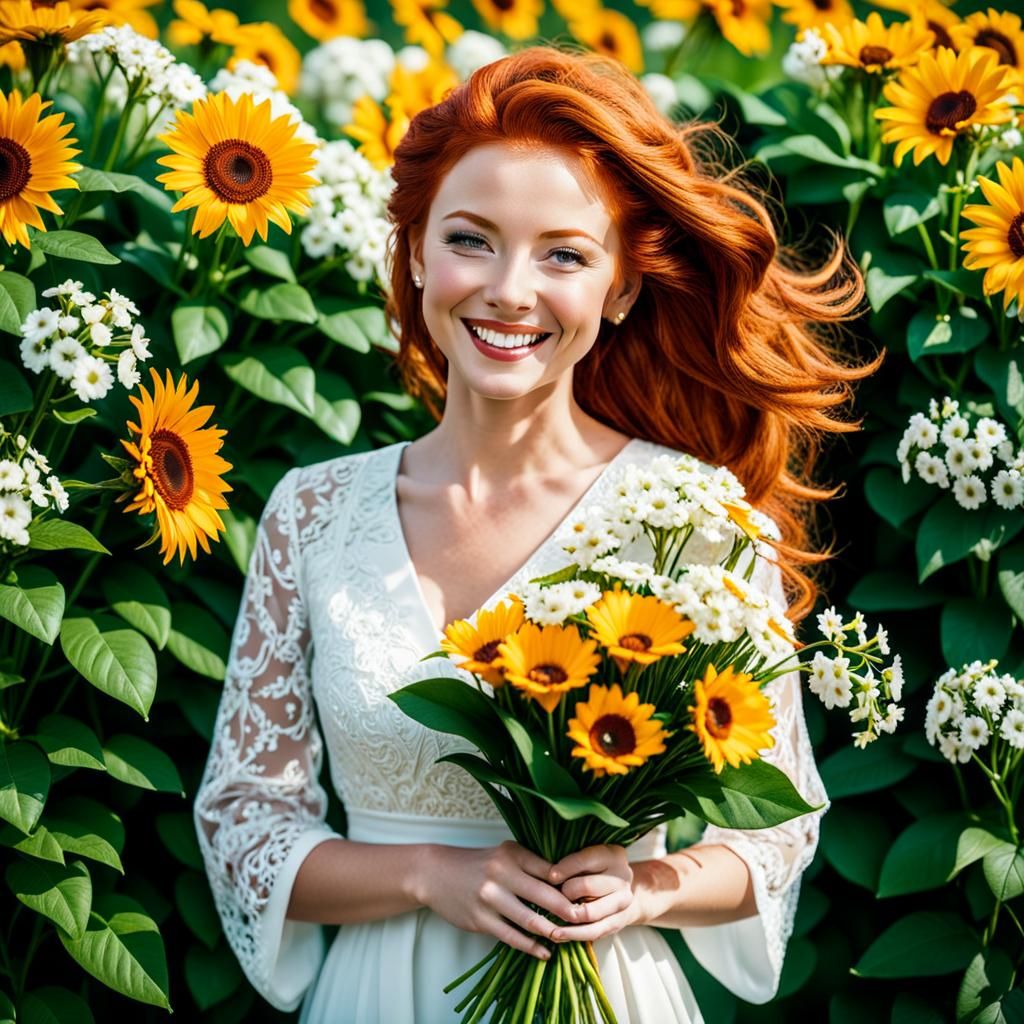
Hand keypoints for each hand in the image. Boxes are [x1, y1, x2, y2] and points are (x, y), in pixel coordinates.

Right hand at [419, 841, 583, 959]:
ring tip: (568, 938)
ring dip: (552, 932)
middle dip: (568, 911)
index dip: (570, 885)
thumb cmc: (477, 864)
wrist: (436, 874)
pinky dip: (531, 947)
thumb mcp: (504, 854)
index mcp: (511, 854)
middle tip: (585, 920)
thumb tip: (565, 881)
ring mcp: (490, 898)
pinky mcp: (480, 920)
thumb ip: (531, 864)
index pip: (549, 870)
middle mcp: (502, 874)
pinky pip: (511, 937)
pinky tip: (544, 952)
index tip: (587, 896)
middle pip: (545, 895)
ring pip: (530, 920)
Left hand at [546, 844, 637, 942]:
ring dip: (568, 917)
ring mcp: (622, 902)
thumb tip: (551, 877)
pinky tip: (558, 935)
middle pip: (587, 886)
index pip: (585, 860)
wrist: (622, 891)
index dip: (564, 868)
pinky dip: (574, 934)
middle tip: (552, 896)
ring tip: (550, 923)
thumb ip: (572, 862)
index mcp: (611, 855)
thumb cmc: (597, 869)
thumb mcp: (588, 857)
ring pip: (590, 913)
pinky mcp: (619, 922)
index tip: (550, 876)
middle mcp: (621, 878)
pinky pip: (594, 932)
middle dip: (566, 892)